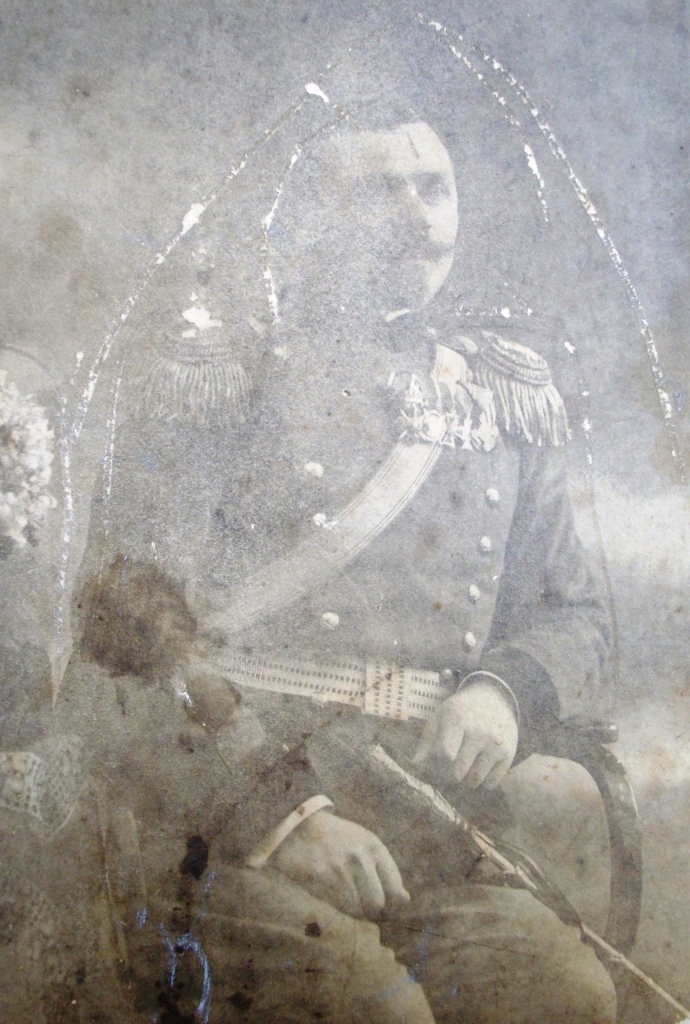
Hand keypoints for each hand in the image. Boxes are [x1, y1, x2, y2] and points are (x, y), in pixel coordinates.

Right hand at [272, 810, 409, 918]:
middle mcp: (360, 857)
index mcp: (374, 846)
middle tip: (359, 903)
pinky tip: (330, 893)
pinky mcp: (321, 877)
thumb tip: (405, 900)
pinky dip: (337, 905)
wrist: (299, 825)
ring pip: (357, 908)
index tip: (383, 903)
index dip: (391, 902)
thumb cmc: (335, 838)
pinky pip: (338, 906)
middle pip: (377, 903)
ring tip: (342, 895)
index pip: (394, 887)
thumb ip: (385, 870)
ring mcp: (341, 868)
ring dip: (351, 908)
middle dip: (370, 909)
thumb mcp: (364, 844)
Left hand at [413, 678, 517, 789]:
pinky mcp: (508, 754)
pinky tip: (476, 770)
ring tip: (458, 774)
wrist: (495, 699)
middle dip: (445, 778)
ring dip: (462, 784)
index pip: (444, 753)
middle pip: (457, 771)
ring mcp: (496, 743)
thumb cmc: (460, 710)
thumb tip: (416, 767)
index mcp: (457, 718)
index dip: (434, 766)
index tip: (432, 767)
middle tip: (442, 776)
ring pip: (474, 780)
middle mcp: (479, 731)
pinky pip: (491, 783)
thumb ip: (426, 742)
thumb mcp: (439, 717)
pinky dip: (481, 783)